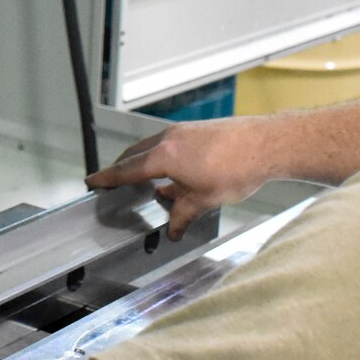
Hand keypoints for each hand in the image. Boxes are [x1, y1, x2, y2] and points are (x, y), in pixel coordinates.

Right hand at [85, 117, 275, 239]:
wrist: (267, 144)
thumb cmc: (236, 169)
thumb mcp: (204, 200)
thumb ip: (182, 215)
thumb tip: (173, 229)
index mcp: (164, 156)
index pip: (126, 169)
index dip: (107, 178)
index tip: (92, 181)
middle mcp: (169, 139)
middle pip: (136, 155)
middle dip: (123, 170)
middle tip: (113, 182)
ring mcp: (184, 131)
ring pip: (154, 149)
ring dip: (147, 165)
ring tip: (148, 184)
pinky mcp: (197, 130)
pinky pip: (171, 145)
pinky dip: (165, 159)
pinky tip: (177, 176)